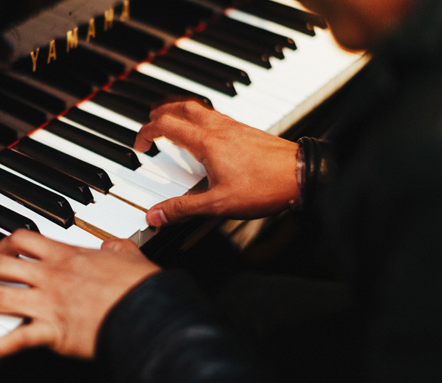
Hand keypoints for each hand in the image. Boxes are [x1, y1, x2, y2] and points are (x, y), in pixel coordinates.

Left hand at [0, 229, 160, 361]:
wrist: (148, 312)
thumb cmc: (140, 286)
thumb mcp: (129, 255)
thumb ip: (116, 247)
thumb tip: (113, 244)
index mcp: (66, 255)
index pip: (23, 239)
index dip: (1, 242)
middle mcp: (49, 275)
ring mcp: (46, 303)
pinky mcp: (51, 332)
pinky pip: (14, 340)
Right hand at [134, 100, 299, 224]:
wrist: (301, 175)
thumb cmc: (264, 187)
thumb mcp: (217, 204)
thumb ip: (183, 209)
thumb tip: (154, 215)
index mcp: (206, 142)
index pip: (166, 125)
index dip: (146, 132)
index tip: (140, 145)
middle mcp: (218, 128)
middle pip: (182, 106)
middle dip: (161, 111)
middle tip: (150, 121)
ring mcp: (234, 127)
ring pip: (200, 108)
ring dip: (181, 111)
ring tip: (174, 122)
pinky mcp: (247, 131)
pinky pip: (216, 116)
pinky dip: (200, 118)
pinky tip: (206, 135)